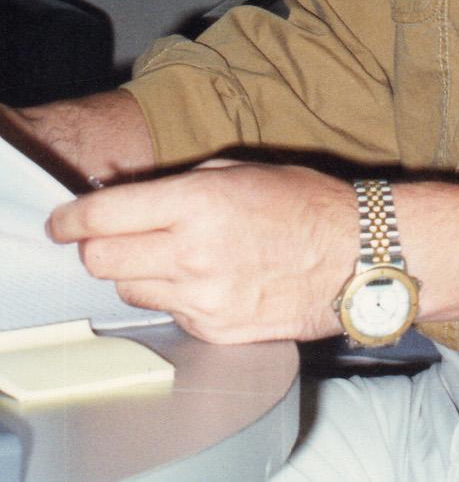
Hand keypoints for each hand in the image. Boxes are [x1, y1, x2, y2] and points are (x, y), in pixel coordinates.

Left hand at [47, 161, 357, 343]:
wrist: (355, 257)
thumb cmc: (304, 202)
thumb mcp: (239, 170)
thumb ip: (180, 183)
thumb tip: (131, 194)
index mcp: (197, 204)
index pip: (104, 216)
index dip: (71, 218)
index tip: (62, 221)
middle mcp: (192, 254)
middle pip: (101, 260)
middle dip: (96, 245)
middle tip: (109, 234)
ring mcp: (201, 298)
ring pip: (127, 290)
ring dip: (133, 271)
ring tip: (167, 254)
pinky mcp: (213, 329)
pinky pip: (167, 312)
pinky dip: (171, 294)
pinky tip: (202, 276)